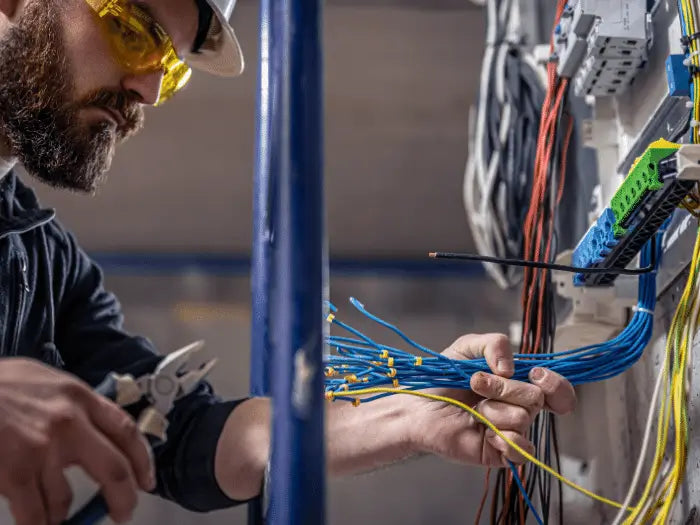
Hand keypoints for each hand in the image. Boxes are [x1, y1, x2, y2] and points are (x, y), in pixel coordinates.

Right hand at [0, 358, 154, 524]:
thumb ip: (71, 405)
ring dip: (59, 514)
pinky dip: (38, 524)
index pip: (126, 431)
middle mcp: (69, 423)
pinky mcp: (17, 473)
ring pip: (65, 500)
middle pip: (114, 470)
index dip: (142, 460)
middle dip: (123, 499)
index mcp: (79, 397)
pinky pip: (36, 515)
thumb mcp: (45, 382)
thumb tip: (93, 433)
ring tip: (49, 512)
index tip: (146, 479)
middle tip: (123, 512)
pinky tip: (36, 523)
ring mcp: (43, 450)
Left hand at [406, 333, 575, 466]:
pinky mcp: (500, 453)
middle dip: (503, 387)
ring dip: (492, 409)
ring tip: (473, 410)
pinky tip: (484, 432)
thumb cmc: (443, 378)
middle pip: (536, 398)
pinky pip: (521, 451)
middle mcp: (520, 408)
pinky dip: (504, 439)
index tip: (535, 374)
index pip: (557, 390)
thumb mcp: (467, 347)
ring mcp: (511, 431)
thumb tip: (511, 368)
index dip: (556, 383)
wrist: (418, 406)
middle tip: (476, 384)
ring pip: (522, 418)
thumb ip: (494, 343)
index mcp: (519, 384)